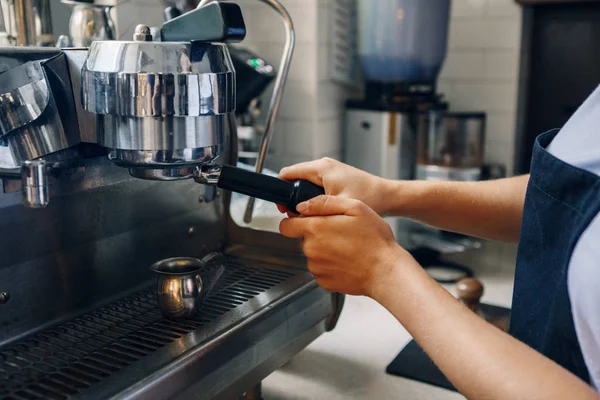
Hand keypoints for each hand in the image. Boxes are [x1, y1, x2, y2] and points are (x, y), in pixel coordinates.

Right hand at [278, 158, 390, 214]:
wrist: (388, 196)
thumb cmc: (370, 198)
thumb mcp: (339, 206)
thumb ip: (316, 209)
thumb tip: (296, 214)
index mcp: (321, 168)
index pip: (287, 173)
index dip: (281, 191)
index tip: (282, 207)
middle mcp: (324, 165)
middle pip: (294, 179)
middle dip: (291, 197)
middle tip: (295, 216)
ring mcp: (329, 170)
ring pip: (304, 183)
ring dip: (302, 199)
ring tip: (307, 215)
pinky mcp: (334, 177)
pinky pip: (314, 185)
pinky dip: (312, 197)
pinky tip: (318, 211)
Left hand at [279, 195, 408, 296]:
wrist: (386, 271)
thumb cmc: (375, 239)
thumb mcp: (355, 207)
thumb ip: (324, 203)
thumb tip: (302, 205)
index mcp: (315, 229)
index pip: (285, 226)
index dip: (295, 221)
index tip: (307, 221)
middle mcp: (311, 250)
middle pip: (303, 239)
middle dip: (316, 234)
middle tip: (340, 232)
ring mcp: (316, 268)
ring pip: (313, 254)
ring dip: (324, 250)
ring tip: (347, 247)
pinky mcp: (324, 282)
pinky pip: (321, 269)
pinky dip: (331, 265)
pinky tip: (347, 261)